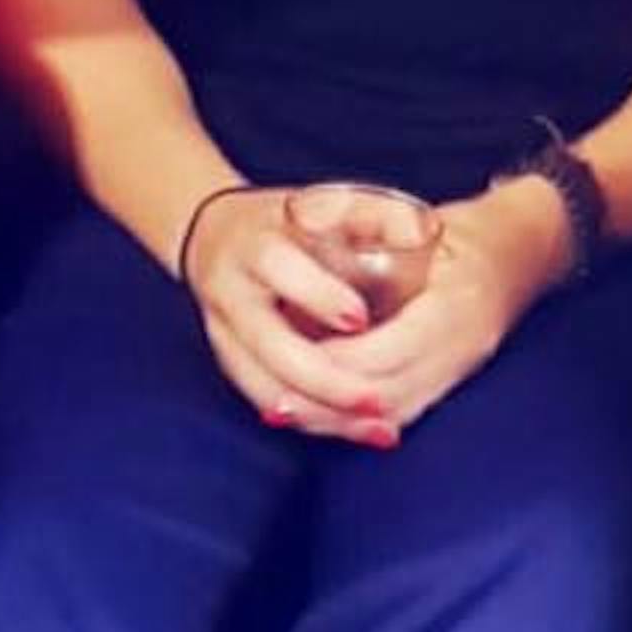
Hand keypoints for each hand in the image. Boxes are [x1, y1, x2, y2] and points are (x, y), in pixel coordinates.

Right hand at [182, 184, 404, 444]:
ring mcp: (223, 332)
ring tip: (377, 428)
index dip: (319, 295)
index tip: (361, 319)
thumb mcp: (319, 201)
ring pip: (265, 385)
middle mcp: (231, 291)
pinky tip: (349, 429)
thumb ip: (367, 213)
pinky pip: (264, 399)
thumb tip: (420, 231)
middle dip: (327, 381)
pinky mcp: (228, 361)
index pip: (279, 269)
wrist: (211, 235)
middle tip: (379, 400)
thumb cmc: (281, 220)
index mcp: (254, 244)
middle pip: (270, 346)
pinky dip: (308, 421)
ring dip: (322, 414)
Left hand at [314, 173, 572, 433]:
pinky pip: (409, 410)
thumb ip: (376, 238)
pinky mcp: (458, 378)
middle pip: (388, 393)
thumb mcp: (425, 223)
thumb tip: (310, 244)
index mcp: (457, 303)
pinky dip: (364, 418)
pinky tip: (329, 416)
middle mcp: (465, 345)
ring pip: (396, 411)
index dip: (336, 361)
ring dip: (341, 420)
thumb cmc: (471, 229)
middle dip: (329, 404)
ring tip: (291, 414)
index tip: (291, 355)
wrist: (529, 247)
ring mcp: (465, 366)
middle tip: (277, 402)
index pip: (388, 351)